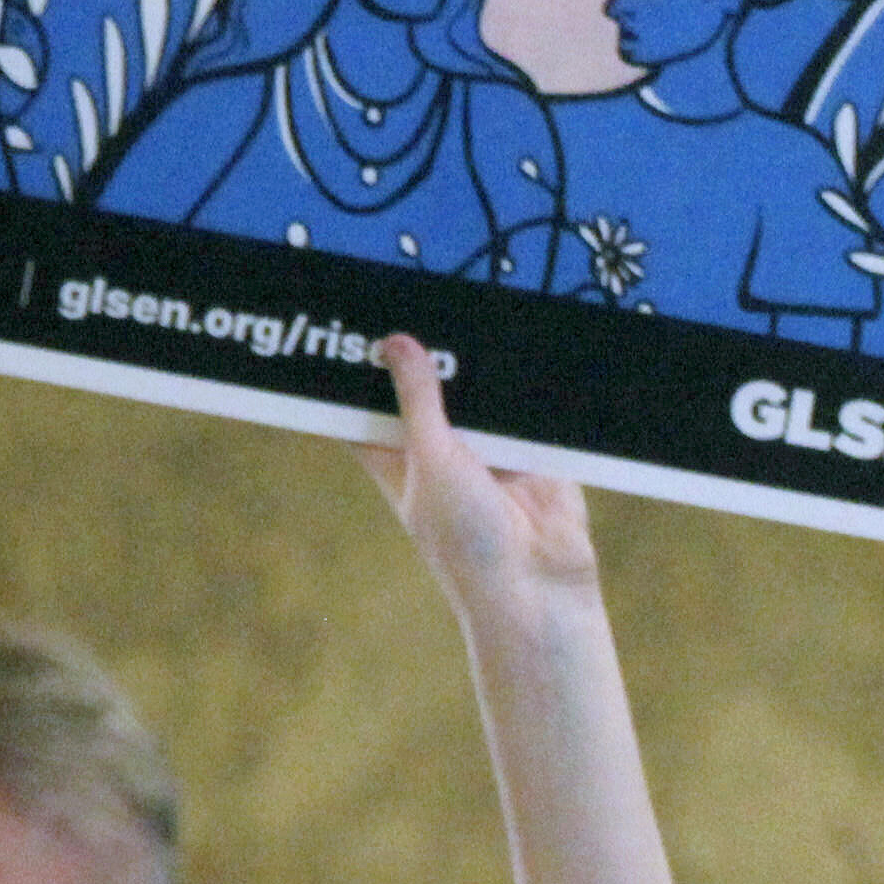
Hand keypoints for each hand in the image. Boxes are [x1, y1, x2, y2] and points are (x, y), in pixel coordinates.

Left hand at [361, 333, 592, 629]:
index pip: (365, 408)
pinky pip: (528, 409)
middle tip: (415, 297)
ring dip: (479, 368)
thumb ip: (419, 400)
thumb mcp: (433, 461)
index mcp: (397, 459)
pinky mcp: (535, 453)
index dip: (355, 373)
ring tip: (469, 308)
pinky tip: (521, 346)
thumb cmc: (466, 541)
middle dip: (425, 355)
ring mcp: (489, 452)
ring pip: (478, 395)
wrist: (539, 587)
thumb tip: (396, 343)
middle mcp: (440, 453)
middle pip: (425, 390)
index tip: (344, 325)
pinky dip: (526, 387)